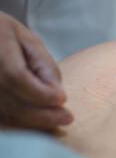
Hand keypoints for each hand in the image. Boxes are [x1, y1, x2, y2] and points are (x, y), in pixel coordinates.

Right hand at [0, 12, 72, 130]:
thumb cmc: (4, 35)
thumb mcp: (28, 41)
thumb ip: (44, 66)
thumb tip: (58, 94)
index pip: (16, 78)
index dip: (40, 92)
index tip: (62, 98)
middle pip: (11, 102)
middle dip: (42, 114)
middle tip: (67, 118)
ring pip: (5, 114)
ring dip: (34, 122)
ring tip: (58, 121)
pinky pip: (1, 117)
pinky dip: (21, 122)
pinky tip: (40, 121)